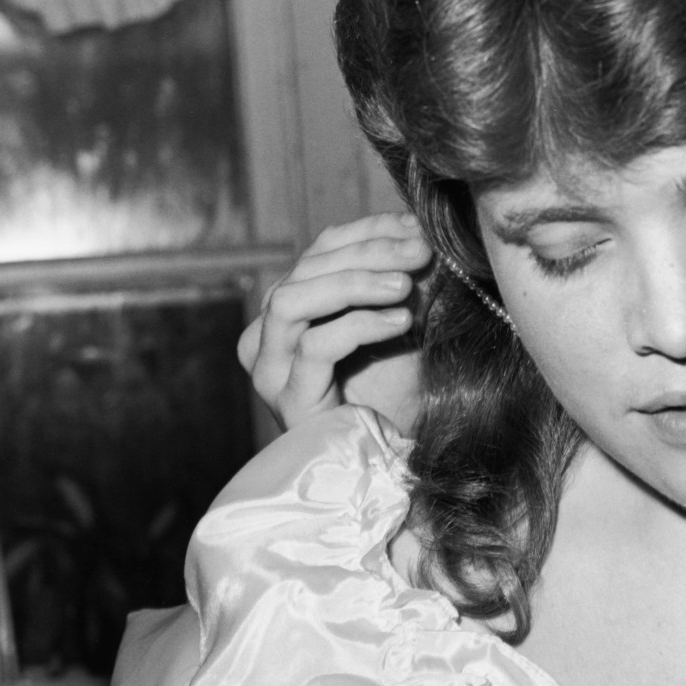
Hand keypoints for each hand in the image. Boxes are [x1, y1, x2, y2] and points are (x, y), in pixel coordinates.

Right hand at [239, 214, 429, 432]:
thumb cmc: (396, 392)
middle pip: (305, 269)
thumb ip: (398, 278)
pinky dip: (359, 325)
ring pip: (292, 300)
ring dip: (354, 283)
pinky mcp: (288, 400)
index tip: (414, 228)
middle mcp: (266, 337)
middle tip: (420, 252)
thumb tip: (417, 228)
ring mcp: (271, 370)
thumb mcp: (399, 321)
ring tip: (405, 285)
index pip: (318, 251)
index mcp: (289, 311)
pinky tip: (400, 322)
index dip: (366, 231)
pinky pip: (314, 346)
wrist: (396, 458)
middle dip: (368, 252)